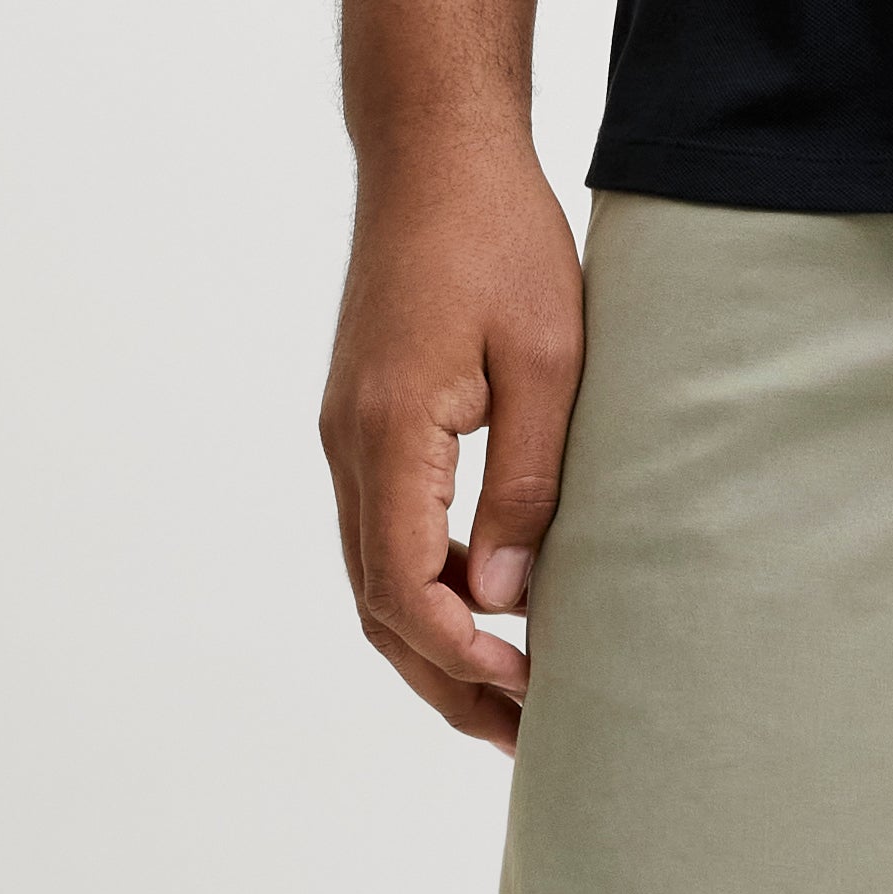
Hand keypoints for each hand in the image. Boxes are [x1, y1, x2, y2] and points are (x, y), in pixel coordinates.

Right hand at [322, 125, 590, 746]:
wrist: (433, 154)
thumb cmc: (499, 239)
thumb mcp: (546, 359)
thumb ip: (526, 481)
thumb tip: (507, 598)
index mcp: (388, 434)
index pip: (404, 587)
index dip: (460, 657)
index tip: (527, 691)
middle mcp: (348, 446)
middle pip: (377, 604)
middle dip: (444, 681)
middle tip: (524, 739)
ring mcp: (347, 436)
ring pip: (372, 576)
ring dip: (431, 646)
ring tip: (510, 697)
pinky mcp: (363, 422)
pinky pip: (382, 533)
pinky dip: (423, 591)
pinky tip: (484, 612)